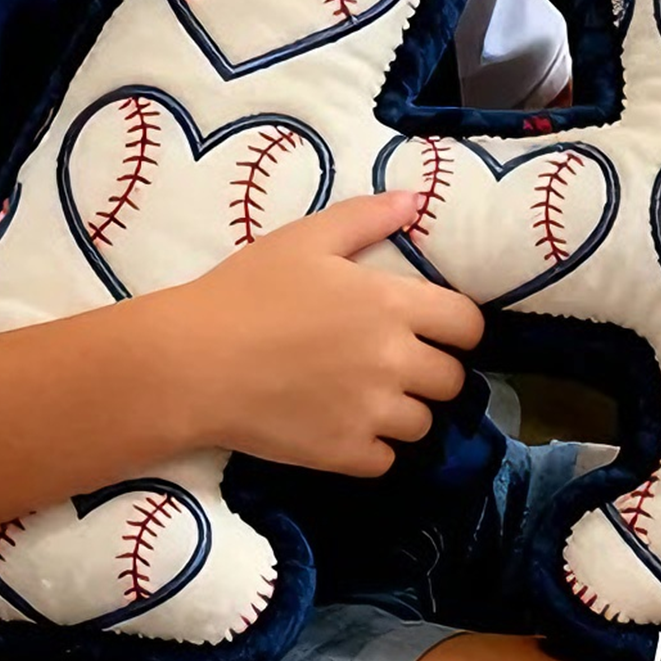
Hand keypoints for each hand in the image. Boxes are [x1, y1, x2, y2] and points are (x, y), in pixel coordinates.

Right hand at [163, 193, 483, 477]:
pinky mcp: (344, 455)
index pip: (467, 326)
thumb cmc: (247, 290)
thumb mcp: (307, 238)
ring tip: (367, 395)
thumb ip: (368, 217)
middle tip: (395, 361)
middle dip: (431, 370)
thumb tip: (416, 200)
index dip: (457, 327)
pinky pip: (386, 461)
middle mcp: (393, 361)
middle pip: (451, 380)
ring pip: (422, 424)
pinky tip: (344, 424)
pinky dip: (373, 447)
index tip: (435, 327)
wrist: (193, 361)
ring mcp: (371, 413)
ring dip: (403, 411)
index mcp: (391, 304)